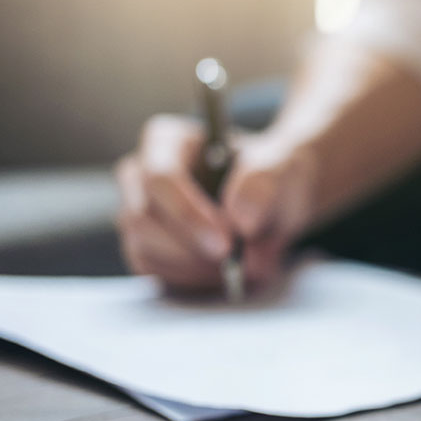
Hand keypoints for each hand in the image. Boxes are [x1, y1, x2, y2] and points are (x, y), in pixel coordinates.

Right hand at [115, 115, 316, 290]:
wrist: (277, 202)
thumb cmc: (274, 176)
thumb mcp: (282, 169)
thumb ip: (263, 185)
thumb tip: (241, 220)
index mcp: (168, 140)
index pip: (159, 178)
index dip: (188, 215)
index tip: (225, 244)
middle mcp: (141, 174)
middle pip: (143, 218)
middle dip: (191, 250)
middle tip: (237, 266)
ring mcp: (138, 211)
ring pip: (143, 248)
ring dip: (192, 268)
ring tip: (238, 269)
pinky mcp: (145, 244)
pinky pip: (152, 269)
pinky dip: (188, 279)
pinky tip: (221, 274)